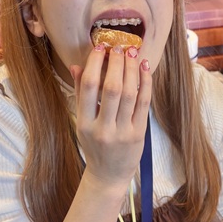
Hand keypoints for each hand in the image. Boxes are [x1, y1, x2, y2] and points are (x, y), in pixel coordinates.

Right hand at [69, 44, 151, 187]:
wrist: (109, 174)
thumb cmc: (94, 145)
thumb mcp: (82, 122)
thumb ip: (80, 93)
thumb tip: (77, 65)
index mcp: (84, 124)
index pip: (89, 88)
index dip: (95, 64)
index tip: (100, 47)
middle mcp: (103, 129)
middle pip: (112, 89)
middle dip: (116, 64)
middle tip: (119, 47)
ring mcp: (123, 132)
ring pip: (130, 94)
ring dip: (132, 69)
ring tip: (132, 52)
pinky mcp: (139, 134)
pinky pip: (144, 103)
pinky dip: (145, 83)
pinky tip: (144, 67)